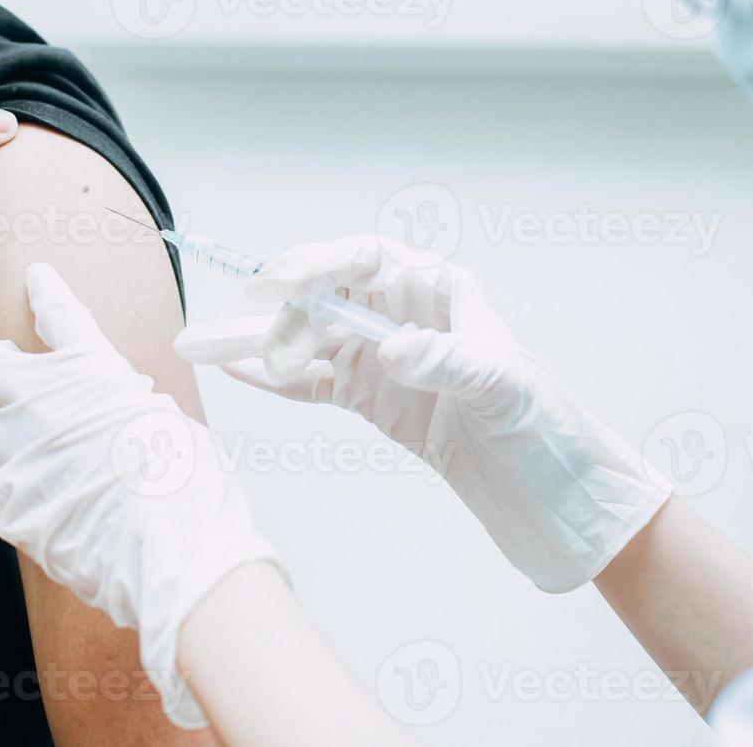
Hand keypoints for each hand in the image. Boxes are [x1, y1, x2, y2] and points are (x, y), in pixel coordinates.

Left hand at [0, 263, 281, 729]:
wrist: (170, 543)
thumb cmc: (187, 484)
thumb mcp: (168, 423)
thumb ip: (131, 409)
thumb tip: (118, 419)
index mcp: (93, 368)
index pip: (60, 313)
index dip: (46, 290)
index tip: (35, 275)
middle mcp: (43, 397)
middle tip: (10, 384)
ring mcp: (16, 447)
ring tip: (17, 454)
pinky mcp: (2, 500)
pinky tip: (0, 500)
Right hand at [175, 235, 669, 593]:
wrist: (556, 493)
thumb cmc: (545, 426)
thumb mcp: (505, 389)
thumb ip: (448, 363)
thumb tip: (391, 348)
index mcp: (439, 290)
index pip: (366, 259)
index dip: (317, 263)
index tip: (275, 283)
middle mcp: (404, 316)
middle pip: (324, 299)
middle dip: (275, 312)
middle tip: (228, 330)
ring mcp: (383, 360)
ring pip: (308, 343)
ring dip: (255, 345)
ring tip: (196, 346)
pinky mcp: (373, 401)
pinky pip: (314, 383)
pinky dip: (274, 379)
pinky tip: (234, 371)